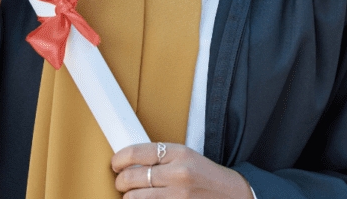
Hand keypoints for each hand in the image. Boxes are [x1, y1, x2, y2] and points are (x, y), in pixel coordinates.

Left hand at [112, 142, 252, 198]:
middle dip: (121, 181)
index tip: (115, 163)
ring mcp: (178, 196)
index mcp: (179, 153)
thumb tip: (129, 162)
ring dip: (129, 197)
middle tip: (122, 182)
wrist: (231, 195)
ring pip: (133, 198)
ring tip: (133, 195)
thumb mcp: (186, 157)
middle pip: (131, 177)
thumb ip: (160, 158)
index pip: (136, 153)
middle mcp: (178, 174)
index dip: (119, 159)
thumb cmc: (205, 177)